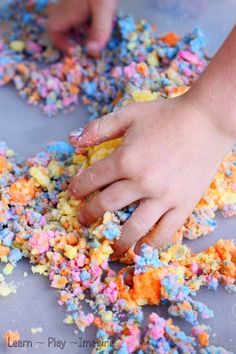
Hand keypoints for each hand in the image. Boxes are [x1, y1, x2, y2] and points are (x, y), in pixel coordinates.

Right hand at [47, 0, 117, 55]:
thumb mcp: (105, 7)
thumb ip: (99, 30)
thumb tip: (92, 53)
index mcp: (69, 9)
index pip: (53, 29)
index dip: (60, 43)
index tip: (75, 50)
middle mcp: (67, 2)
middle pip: (56, 21)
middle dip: (65, 35)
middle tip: (80, 44)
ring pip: (65, 13)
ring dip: (74, 26)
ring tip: (89, 34)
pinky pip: (75, 7)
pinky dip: (82, 17)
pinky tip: (96, 17)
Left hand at [68, 93, 232, 257]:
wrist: (207, 121)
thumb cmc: (167, 115)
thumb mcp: (130, 114)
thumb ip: (100, 128)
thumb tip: (73, 141)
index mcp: (125, 159)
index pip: (93, 180)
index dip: (79, 188)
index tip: (74, 193)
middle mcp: (142, 182)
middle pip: (107, 205)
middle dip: (90, 214)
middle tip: (84, 221)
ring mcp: (164, 197)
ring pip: (133, 227)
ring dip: (117, 240)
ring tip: (110, 248)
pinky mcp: (183, 204)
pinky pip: (165, 231)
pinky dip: (151, 244)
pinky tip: (141, 250)